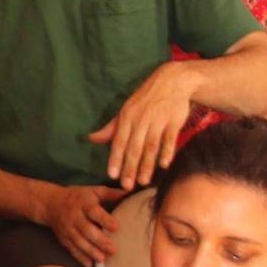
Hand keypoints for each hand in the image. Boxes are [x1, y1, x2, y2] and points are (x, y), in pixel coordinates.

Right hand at [47, 185, 122, 266]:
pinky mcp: (64, 238)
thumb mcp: (93, 191)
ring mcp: (68, 229)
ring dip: (91, 251)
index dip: (104, 220)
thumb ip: (111, 194)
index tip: (116, 227)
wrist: (51, 204)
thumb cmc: (78, 197)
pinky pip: (71, 249)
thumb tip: (130, 192)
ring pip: (79, 241)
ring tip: (102, 259)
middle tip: (113, 249)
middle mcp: (74, 216)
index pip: (94, 212)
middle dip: (100, 240)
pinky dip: (80, 257)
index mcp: (84, 203)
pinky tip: (89, 264)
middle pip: (87, 230)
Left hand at [88, 62, 194, 191]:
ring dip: (147, 165)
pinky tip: (164, 165)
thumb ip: (111, 128)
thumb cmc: (146, 99)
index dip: (115, 159)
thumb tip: (91, 138)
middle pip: (134, 147)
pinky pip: (170, 139)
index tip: (112, 175)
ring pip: (151, 146)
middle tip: (127, 186)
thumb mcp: (127, 109)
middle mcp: (141, 119)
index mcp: (127, 117)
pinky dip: (167, 152)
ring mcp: (158, 120)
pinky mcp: (174, 120)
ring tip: (143, 181)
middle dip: (130, 168)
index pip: (119, 141)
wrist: (173, 81)